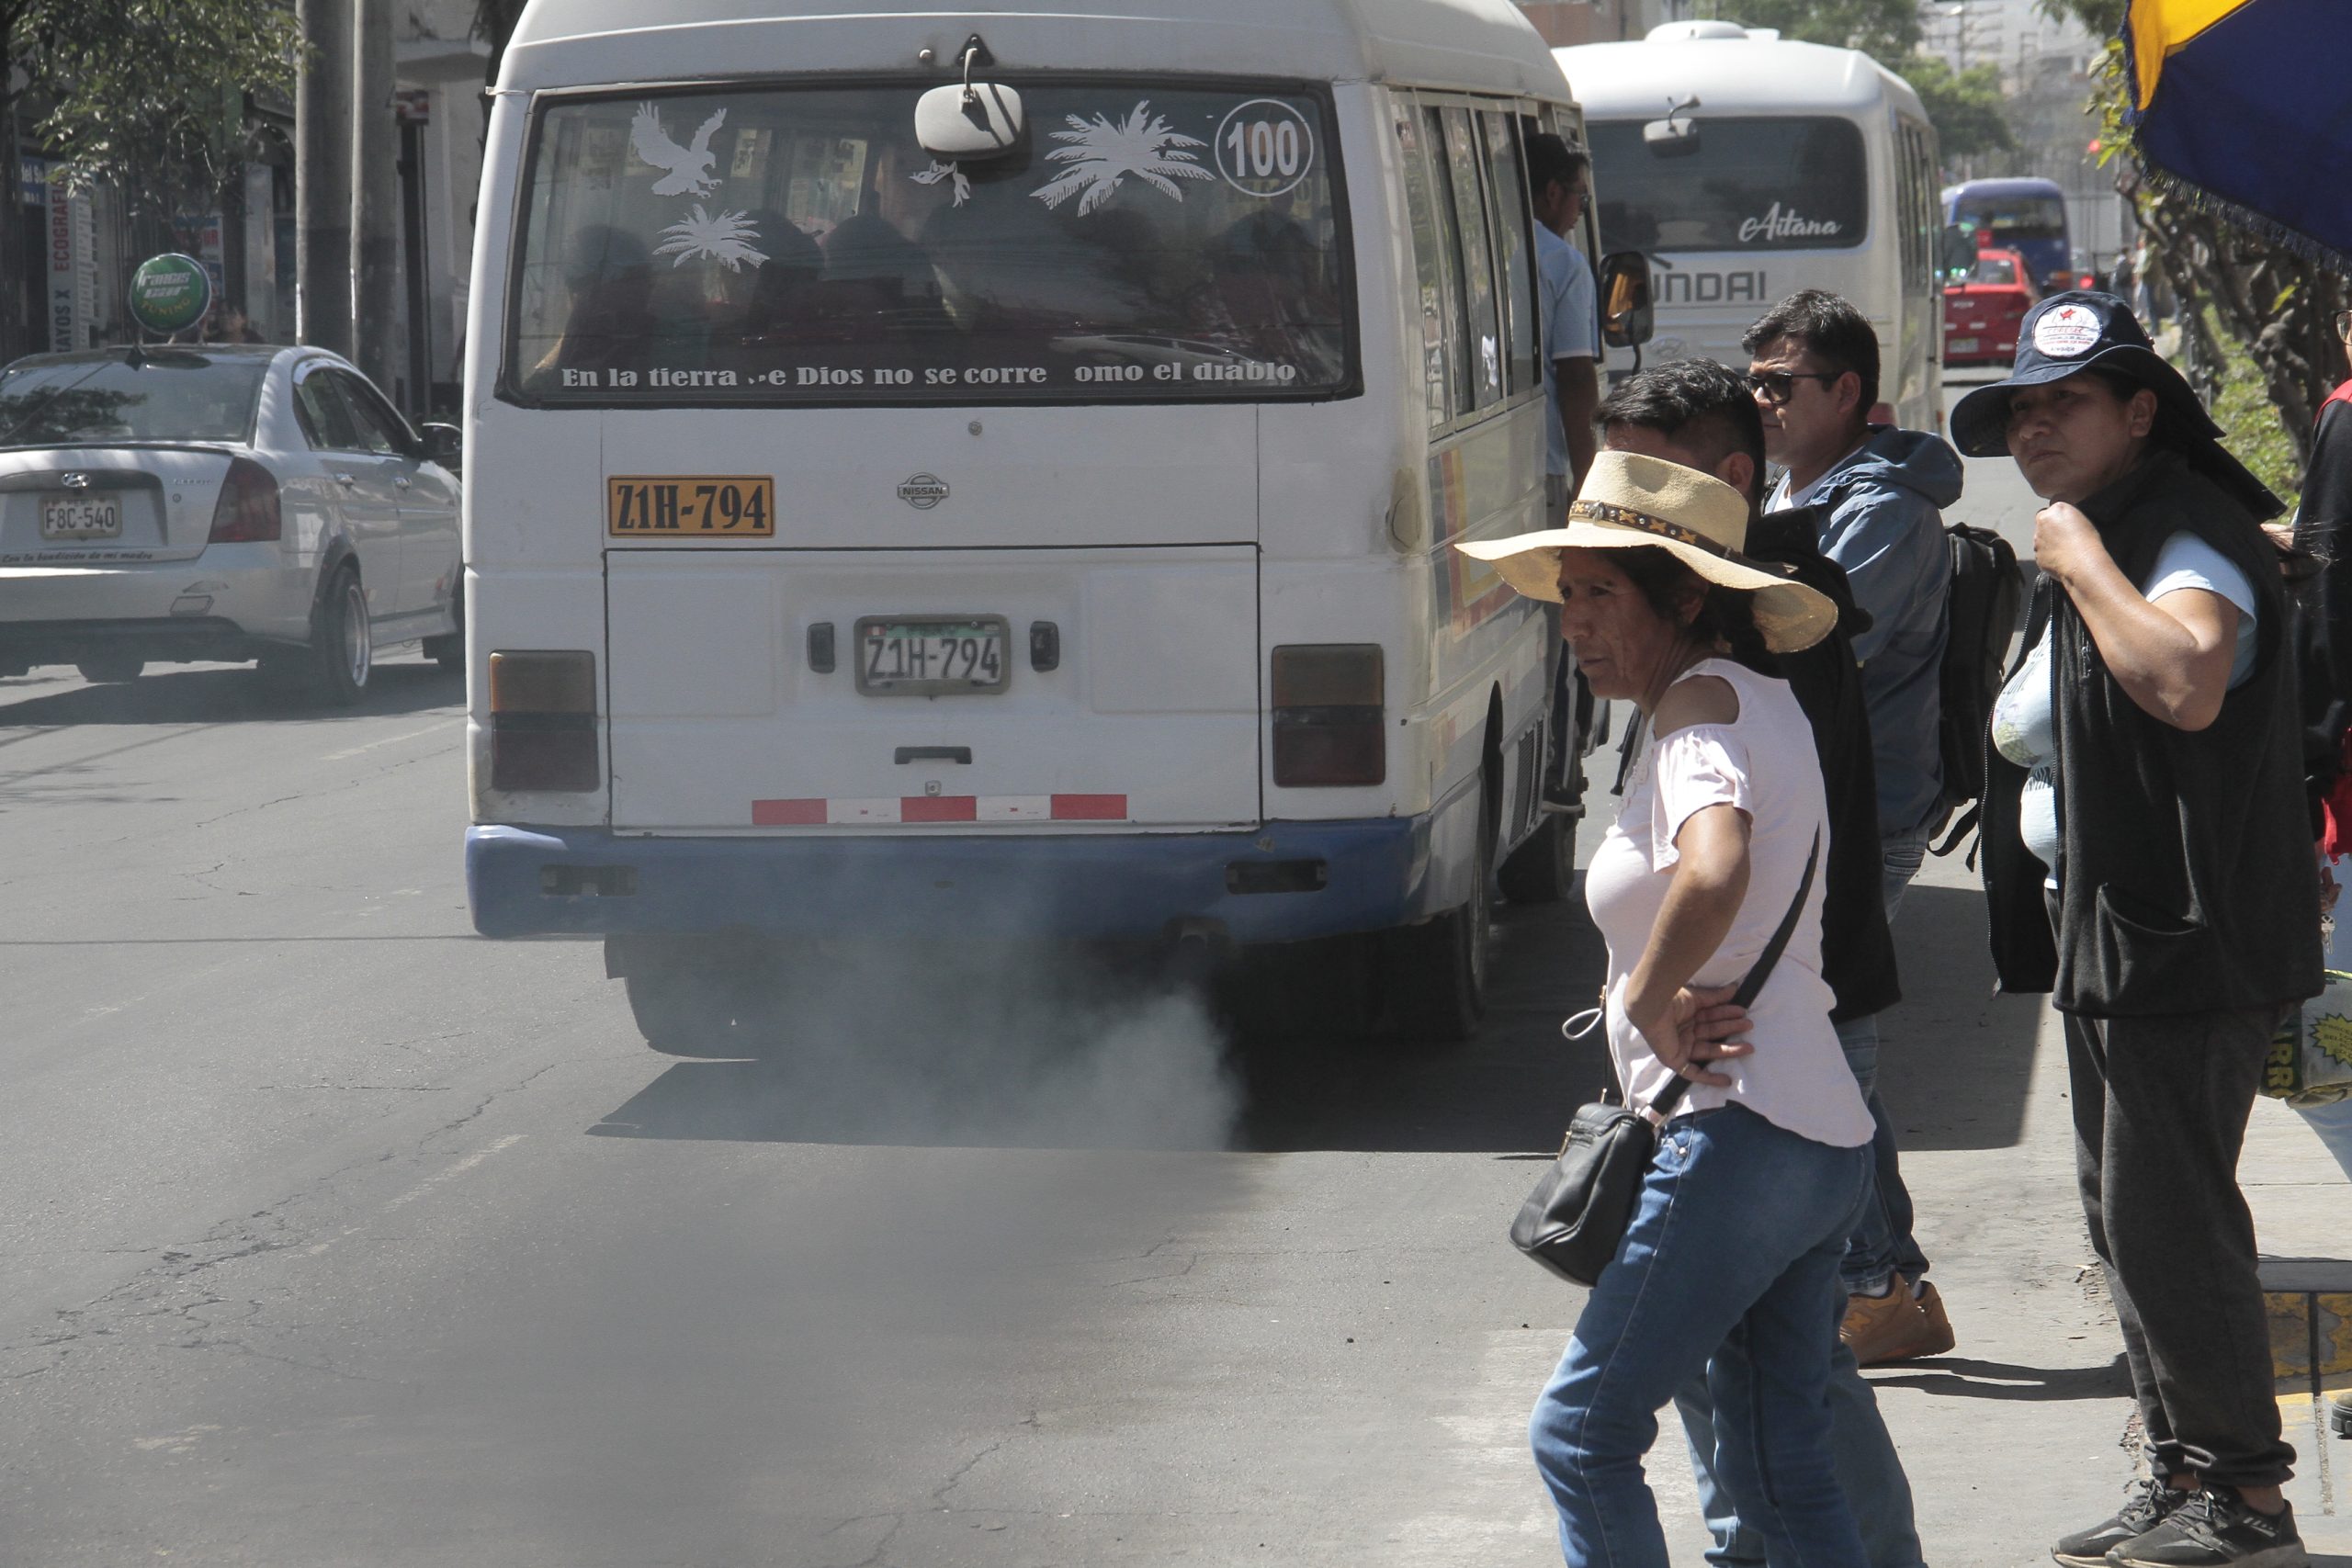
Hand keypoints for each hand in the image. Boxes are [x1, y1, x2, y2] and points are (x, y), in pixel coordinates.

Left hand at [1631, 983, 1753, 1088]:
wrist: (1652, 1005)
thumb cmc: (1671, 998)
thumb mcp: (1696, 998)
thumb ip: (1715, 997)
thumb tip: (1735, 989)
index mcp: (1687, 1016)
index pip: (1711, 1017)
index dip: (1727, 1014)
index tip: (1743, 1011)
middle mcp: (1684, 1031)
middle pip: (1712, 1033)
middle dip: (1731, 1030)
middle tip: (1749, 1026)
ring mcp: (1679, 1046)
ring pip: (1709, 1051)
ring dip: (1729, 1051)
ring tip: (1749, 1047)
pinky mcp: (1674, 1060)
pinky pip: (1692, 1072)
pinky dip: (1709, 1078)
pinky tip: (1727, 1081)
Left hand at [2033, 501, 2108, 587]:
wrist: (2082, 563)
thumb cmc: (2088, 542)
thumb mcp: (2082, 519)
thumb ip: (2067, 517)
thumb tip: (2063, 522)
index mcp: (2057, 509)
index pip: (2052, 509)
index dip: (2058, 518)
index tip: (2065, 525)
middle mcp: (2043, 521)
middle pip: (2042, 522)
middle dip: (2049, 528)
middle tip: (2063, 537)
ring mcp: (2037, 538)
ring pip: (2040, 538)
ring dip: (2048, 542)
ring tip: (2064, 549)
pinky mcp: (2036, 554)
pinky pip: (2041, 553)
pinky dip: (2047, 555)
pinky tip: (2061, 558)